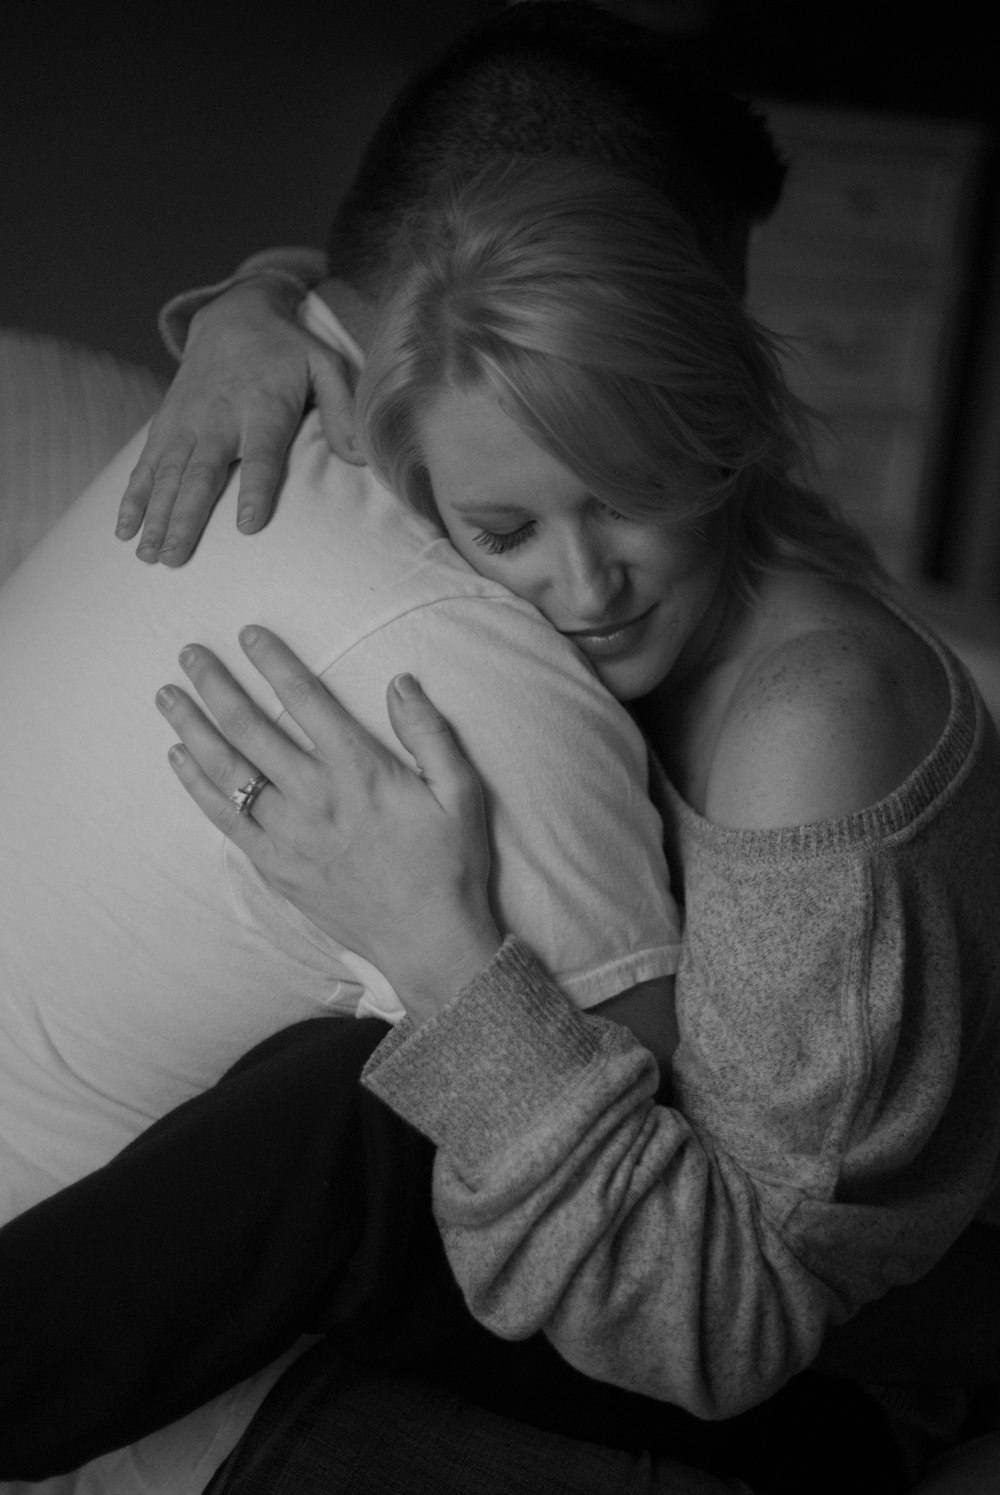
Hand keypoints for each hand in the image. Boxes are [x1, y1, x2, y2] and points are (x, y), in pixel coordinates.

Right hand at [117, 279, 362, 566]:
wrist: (234, 313)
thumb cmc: (288, 350)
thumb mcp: (326, 365)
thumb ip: (343, 409)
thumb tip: (361, 459)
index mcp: (263, 408)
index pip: (261, 456)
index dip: (255, 489)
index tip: (248, 525)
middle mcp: (219, 418)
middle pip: (201, 474)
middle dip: (185, 517)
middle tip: (174, 557)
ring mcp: (187, 422)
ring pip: (167, 474)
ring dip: (155, 516)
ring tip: (148, 554)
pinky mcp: (166, 424)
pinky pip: (145, 464)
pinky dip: (133, 497)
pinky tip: (124, 530)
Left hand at [156, 626, 502, 1023]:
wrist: (429, 941)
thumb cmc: (451, 864)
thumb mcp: (461, 792)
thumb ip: (429, 733)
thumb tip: (400, 682)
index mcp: (360, 771)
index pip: (305, 701)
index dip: (274, 662)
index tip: (248, 634)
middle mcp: (315, 797)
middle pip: (251, 728)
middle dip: (216, 685)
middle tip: (189, 654)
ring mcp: (289, 834)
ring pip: (227, 770)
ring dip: (193, 728)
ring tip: (167, 696)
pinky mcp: (276, 867)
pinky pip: (224, 820)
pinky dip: (197, 786)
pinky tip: (179, 759)